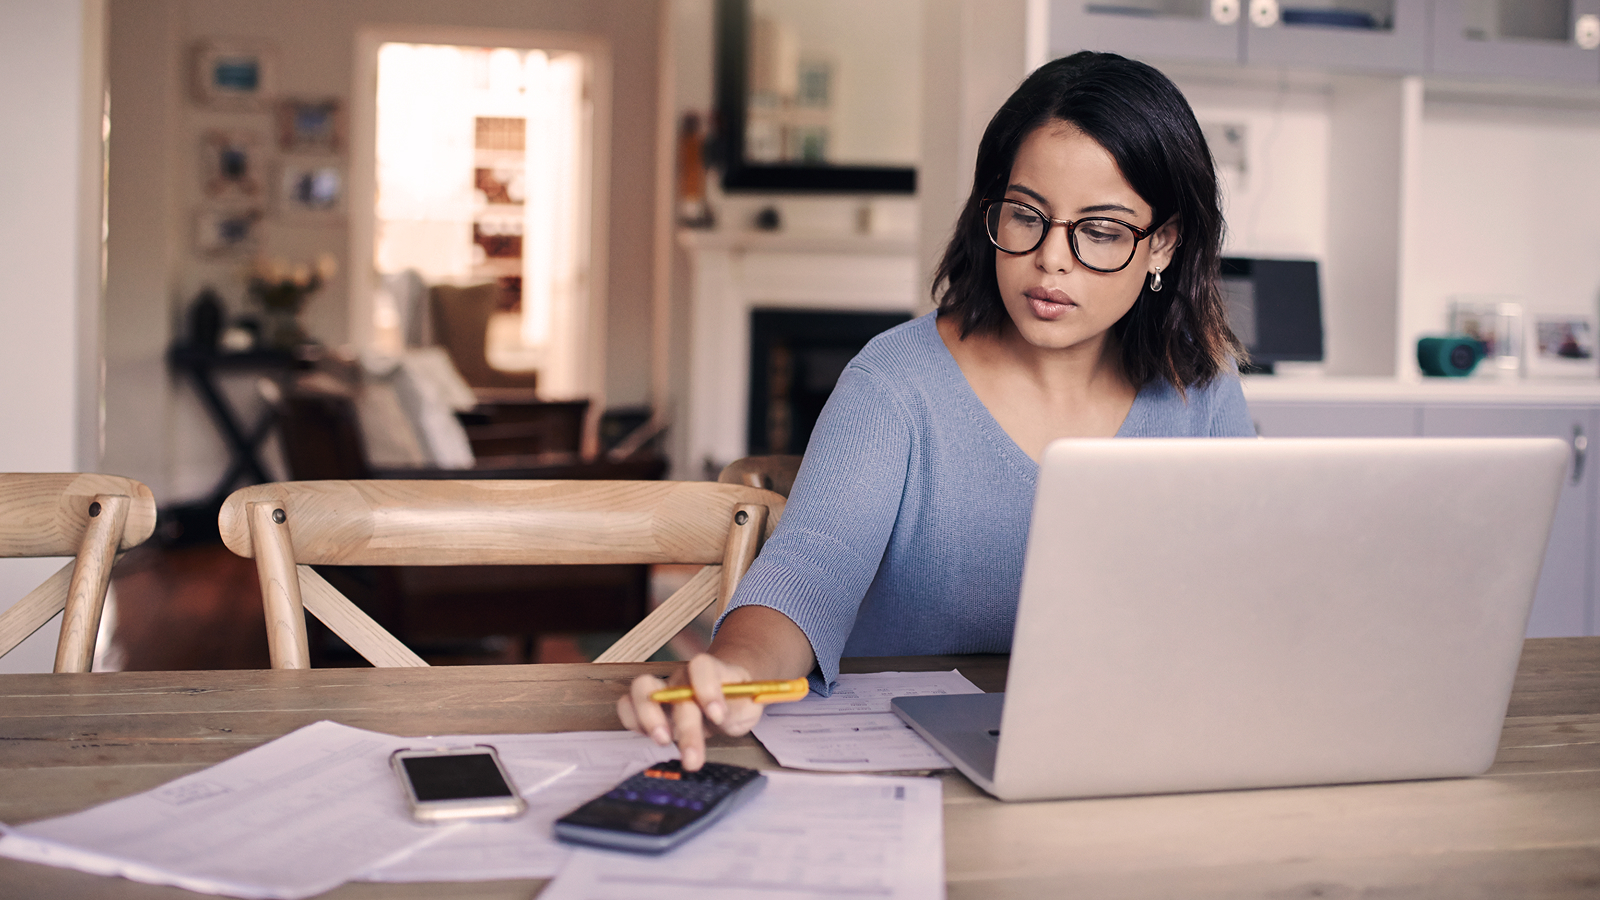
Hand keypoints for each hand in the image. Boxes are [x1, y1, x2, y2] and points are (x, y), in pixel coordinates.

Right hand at [617, 653, 767, 770]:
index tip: (718, 715)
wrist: (726, 699)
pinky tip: (653, 738)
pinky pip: (627, 706)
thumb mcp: (749, 706)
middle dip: (683, 725)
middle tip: (692, 757)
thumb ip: (738, 709)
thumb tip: (719, 716)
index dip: (707, 688)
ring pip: (641, 688)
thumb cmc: (737, 702)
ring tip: (663, 741)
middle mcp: (683, 678)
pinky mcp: (648, 707)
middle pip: (674, 689)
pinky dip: (633, 721)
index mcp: (712, 671)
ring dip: (648, 717)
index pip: (702, 666)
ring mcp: (663, 690)